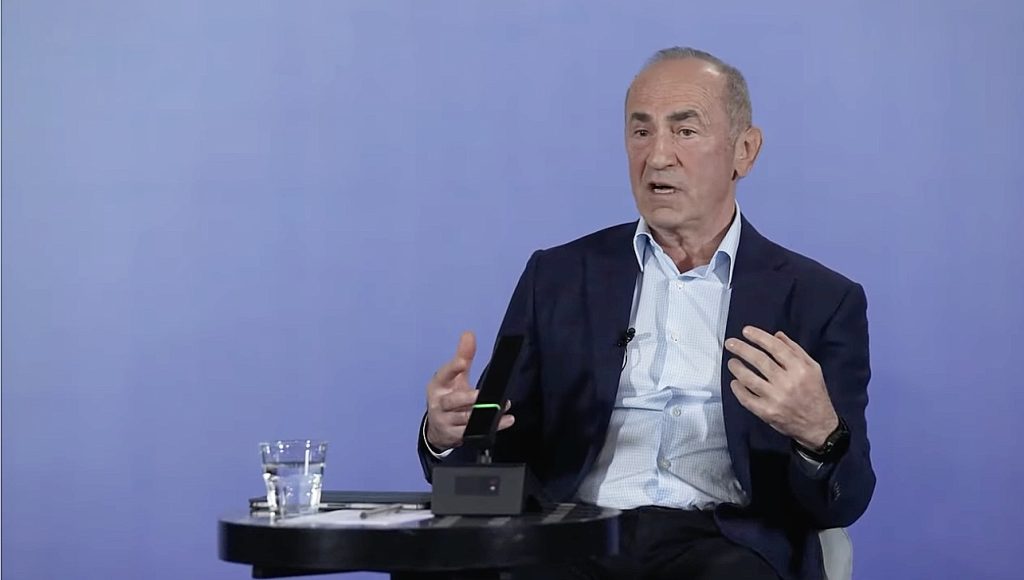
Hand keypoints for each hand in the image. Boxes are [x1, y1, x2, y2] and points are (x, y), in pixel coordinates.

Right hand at [425, 331, 514, 450]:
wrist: (438, 427)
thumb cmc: (448, 395)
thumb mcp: (453, 377)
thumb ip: (463, 357)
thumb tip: (469, 334)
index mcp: (438, 385)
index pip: (444, 374)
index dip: (452, 368)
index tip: (461, 362)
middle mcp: (439, 403)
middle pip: (452, 401)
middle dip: (466, 398)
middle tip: (480, 394)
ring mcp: (446, 421)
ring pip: (465, 418)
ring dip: (483, 414)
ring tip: (501, 406)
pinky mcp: (455, 435)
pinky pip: (474, 431)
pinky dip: (491, 426)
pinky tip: (505, 420)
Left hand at [725, 326, 837, 449]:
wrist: (818, 426)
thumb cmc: (815, 393)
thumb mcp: (813, 368)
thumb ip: (795, 350)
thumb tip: (776, 335)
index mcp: (800, 370)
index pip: (775, 348)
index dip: (759, 337)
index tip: (746, 331)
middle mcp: (787, 383)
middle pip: (760, 361)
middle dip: (742, 349)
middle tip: (730, 343)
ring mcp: (776, 399)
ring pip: (749, 379)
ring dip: (737, 368)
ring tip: (732, 362)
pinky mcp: (767, 412)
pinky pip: (746, 398)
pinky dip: (737, 389)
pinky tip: (734, 382)